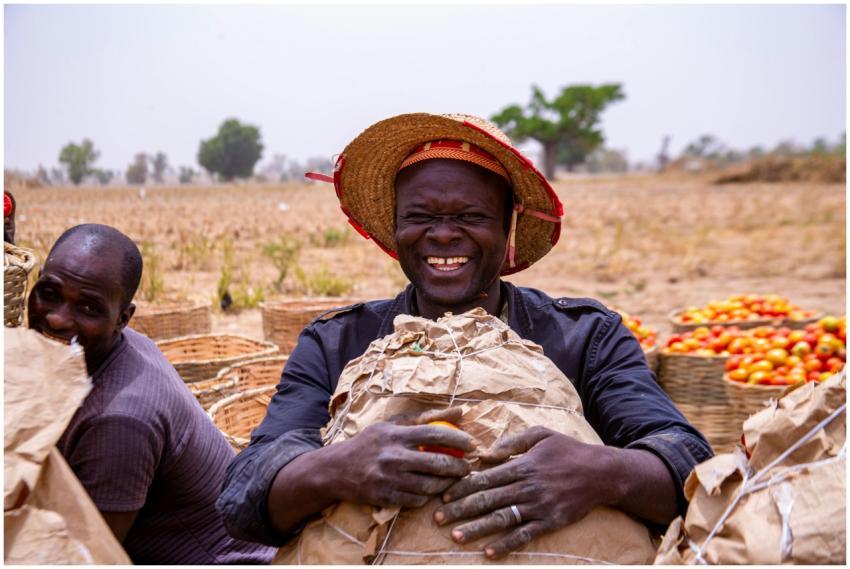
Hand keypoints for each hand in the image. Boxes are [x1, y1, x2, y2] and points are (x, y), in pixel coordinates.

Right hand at [330, 406, 476, 508]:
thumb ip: (424, 420)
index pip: (434, 434)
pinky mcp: (384, 497)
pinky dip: (426, 497)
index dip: (458, 439)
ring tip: (451, 480)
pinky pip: (415, 501)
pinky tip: (430, 491)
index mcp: (395, 435)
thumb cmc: (369, 444)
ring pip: (429, 486)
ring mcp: (388, 479)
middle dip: (458, 467)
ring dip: (445, 484)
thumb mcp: (391, 426)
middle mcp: (393, 457)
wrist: (335, 469)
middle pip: (436, 463)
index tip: (472, 444)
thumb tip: (459, 412)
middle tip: (467, 467)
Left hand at [434, 426, 619, 559]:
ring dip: (477, 529)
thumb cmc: (567, 450)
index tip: (444, 495)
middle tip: (439, 518)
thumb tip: (485, 453)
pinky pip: (525, 535)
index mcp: (521, 465)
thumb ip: (512, 442)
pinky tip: (489, 552)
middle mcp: (527, 487)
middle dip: (460, 510)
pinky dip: (507, 544)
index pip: (484, 478)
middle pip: (487, 500)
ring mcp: (538, 506)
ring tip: (456, 537)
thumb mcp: (540, 434)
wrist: (601, 472)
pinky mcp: (550, 522)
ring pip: (501, 519)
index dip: (462, 487)